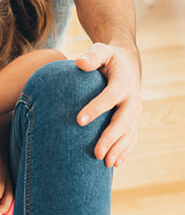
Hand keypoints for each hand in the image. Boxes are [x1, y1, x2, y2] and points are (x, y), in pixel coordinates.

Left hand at [75, 42, 141, 166]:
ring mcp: (135, 110)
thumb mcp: (102, 51)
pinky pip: (132, 136)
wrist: (127, 63)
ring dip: (119, 149)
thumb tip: (79, 62)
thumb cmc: (108, 57)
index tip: (79, 121)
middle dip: (111, 138)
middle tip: (96, 153)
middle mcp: (133, 98)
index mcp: (123, 82)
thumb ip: (92, 56)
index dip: (96, 108)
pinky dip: (125, 150)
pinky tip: (115, 163)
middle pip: (123, 120)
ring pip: (130, 132)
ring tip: (106, 163)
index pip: (110, 96)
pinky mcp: (134, 118)